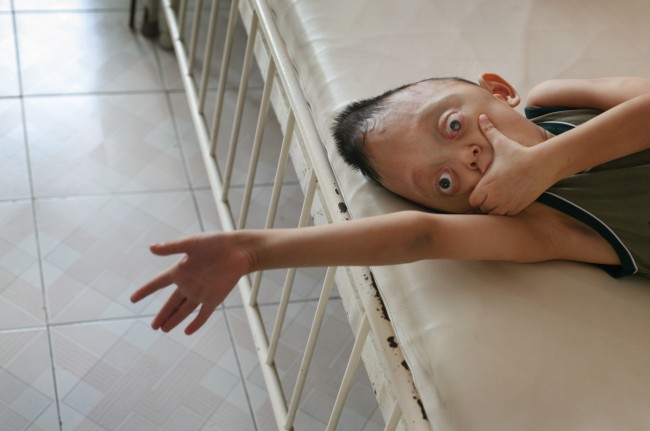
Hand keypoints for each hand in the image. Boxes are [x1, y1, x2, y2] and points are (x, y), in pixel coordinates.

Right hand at [130, 232, 251, 334]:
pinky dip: (195, 323)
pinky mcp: (214, 298)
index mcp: (180, 270)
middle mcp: (188, 284)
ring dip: (174, 320)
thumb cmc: (215, 243)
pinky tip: (187, 331)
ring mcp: (201, 293)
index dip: (146, 290)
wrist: (238, 250)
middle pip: (171, 303)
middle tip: (153, 326)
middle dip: (162, 315)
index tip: (133, 299)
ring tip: (164, 330)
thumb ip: (172, 247)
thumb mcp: (191, 243)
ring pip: (183, 311)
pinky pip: (203, 314)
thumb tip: (151, 248)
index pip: (158, 283)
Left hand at [469, 115, 550, 214]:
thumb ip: (489, 131)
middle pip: (483, 208)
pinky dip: (507, 210)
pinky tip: (511, 198)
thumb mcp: (502, 142)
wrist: (543, 164)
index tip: (484, 188)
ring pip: (495, 213)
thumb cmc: (519, 153)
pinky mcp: (518, 208)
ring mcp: (507, 204)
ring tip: (502, 194)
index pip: (473, 201)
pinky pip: (507, 215)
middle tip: (493, 191)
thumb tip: (481, 116)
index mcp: (486, 185)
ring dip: (496, 207)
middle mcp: (495, 198)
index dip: (477, 196)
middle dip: (486, 202)